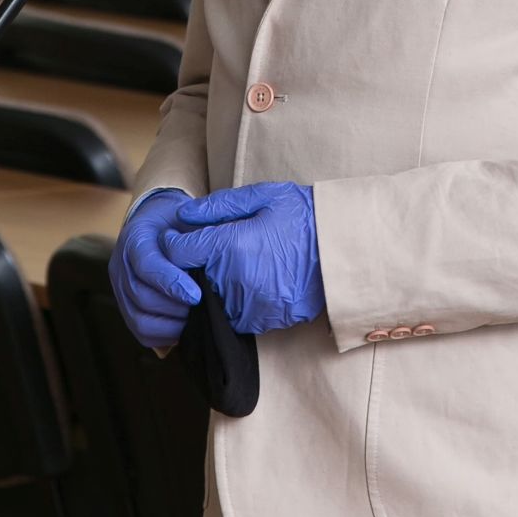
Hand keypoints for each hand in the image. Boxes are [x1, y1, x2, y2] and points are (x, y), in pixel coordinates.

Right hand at [109, 188, 201, 349]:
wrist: (160, 224)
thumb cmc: (180, 222)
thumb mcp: (189, 217)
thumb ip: (196, 237)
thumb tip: (215, 261)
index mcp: (135, 237)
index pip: (147, 265)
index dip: (171, 283)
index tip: (196, 295)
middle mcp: (121, 265)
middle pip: (141, 296)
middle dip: (175, 308)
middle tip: (203, 310)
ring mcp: (120, 289)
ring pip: (139, 320)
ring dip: (171, 325)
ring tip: (197, 320)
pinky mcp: (127, 309)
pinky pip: (141, 333)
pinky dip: (166, 335)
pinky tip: (186, 328)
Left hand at [163, 181, 324, 335]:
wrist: (344, 250)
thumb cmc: (304, 217)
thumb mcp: (263, 197)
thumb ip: (218, 206)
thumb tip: (183, 215)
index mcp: (232, 246)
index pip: (179, 252)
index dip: (173, 242)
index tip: (178, 237)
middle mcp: (235, 280)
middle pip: (192, 277)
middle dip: (194, 264)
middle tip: (211, 249)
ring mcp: (249, 304)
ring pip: (211, 298)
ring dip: (213, 285)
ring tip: (235, 265)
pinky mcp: (263, 320)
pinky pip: (234, 314)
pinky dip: (235, 301)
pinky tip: (250, 282)